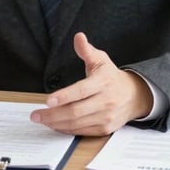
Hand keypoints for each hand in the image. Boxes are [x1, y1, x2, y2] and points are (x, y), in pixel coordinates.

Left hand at [30, 32, 152, 134]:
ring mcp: (106, 117)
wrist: (134, 96)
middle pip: (76, 111)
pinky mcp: (105, 129)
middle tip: (35, 115)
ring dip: (56, 123)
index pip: (82, 90)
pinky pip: (82, 132)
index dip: (64, 96)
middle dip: (52, 114)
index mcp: (103, 82)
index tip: (47, 101)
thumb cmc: (110, 76)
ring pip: (77, 124)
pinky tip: (55, 124)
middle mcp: (106, 101)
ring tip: (41, 119)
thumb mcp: (101, 60)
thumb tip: (78, 37)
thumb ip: (86, 50)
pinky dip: (66, 129)